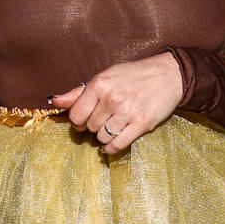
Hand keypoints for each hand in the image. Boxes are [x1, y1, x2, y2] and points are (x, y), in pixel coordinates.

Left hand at [49, 52, 183, 154]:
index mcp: (100, 84)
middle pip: (89, 127)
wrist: (169, 75)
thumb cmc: (134, 75)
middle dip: (93, 127)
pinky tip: (112, 144)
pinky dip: (111, 148)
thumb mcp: (106, 76)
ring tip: (112, 127)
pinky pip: (117, 145)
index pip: (76, 115)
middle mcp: (111, 98)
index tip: (85, 120)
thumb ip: (79, 92)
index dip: (78, 121)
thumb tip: (55, 102)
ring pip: (102, 137)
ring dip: (104, 137)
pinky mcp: (141, 124)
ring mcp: (127, 112)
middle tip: (104, 120)